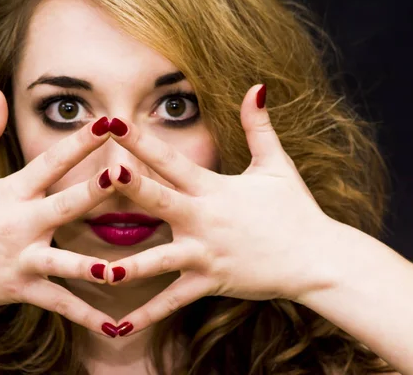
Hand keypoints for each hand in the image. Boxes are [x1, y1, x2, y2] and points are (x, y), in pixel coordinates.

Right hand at [0, 87, 117, 335]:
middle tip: (127, 176)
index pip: (50, 162)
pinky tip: (115, 326)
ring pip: (66, 264)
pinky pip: (58, 303)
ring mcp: (21, 259)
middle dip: (96, 192)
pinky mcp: (21, 288)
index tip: (108, 122)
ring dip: (96, 267)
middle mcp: (20, 224)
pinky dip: (86, 316)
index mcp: (10, 192)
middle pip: (65, 206)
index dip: (79, 142)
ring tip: (127, 269)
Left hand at [103, 84, 335, 334]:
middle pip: (160, 201)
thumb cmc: (295, 209)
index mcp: (213, 189)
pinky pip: (174, 301)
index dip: (143, 141)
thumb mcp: (276, 164)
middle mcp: (204, 220)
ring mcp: (205, 254)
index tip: (116, 123)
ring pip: (159, 261)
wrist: (317, 258)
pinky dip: (149, 314)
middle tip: (101, 175)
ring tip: (95, 270)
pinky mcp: (209, 283)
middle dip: (130, 188)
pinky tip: (121, 327)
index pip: (172, 160)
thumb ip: (259, 126)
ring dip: (128, 265)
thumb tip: (257, 86)